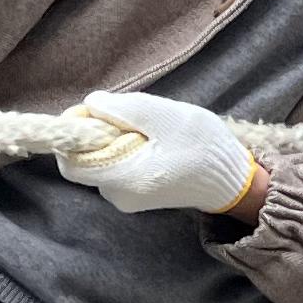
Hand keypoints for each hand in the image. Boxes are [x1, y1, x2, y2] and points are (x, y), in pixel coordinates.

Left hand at [58, 89, 263, 216]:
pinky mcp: (137, 196)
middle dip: (101, 133)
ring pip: (103, 161)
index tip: (95, 112)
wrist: (231, 177)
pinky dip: (128, 150)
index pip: (71, 163)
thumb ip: (120, 108)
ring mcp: (127, 199)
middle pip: (87, 159)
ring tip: (152, 130)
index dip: (75, 133)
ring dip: (117, 139)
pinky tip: (155, 143)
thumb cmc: (201, 146)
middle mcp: (118, 196)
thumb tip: (88, 104)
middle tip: (134, 118)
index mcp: (123, 179)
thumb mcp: (162, 115)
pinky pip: (117, 168)